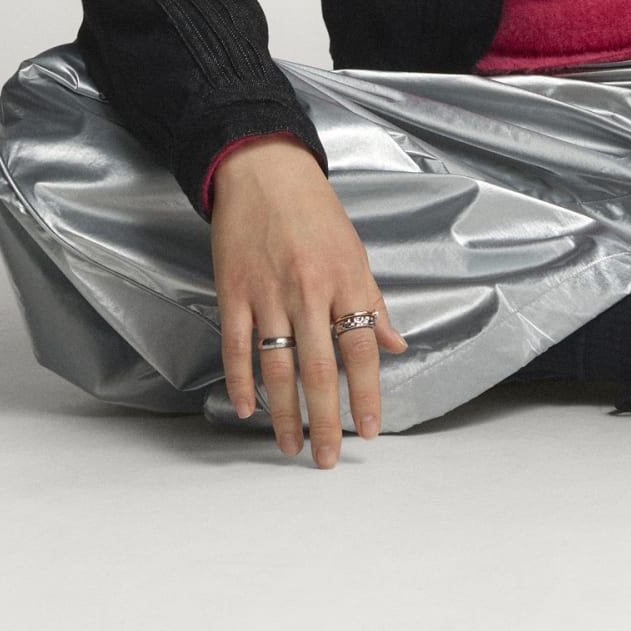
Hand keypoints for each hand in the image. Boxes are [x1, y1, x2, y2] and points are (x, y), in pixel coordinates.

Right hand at [210, 137, 407, 466]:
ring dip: (284, 413)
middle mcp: (310, 291)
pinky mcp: (234, 292)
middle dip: (326, 419)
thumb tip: (397, 346)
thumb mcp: (356, 252)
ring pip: (278, 367)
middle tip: (327, 458)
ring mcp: (269, 293)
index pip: (362, 349)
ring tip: (291, 446)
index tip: (370, 430)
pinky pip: (238, 347)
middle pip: (320, 369)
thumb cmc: (317, 212)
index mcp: (347, 280)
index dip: (366, 394)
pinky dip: (241, 381)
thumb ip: (373, 303)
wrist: (265, 172)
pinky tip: (246, 410)